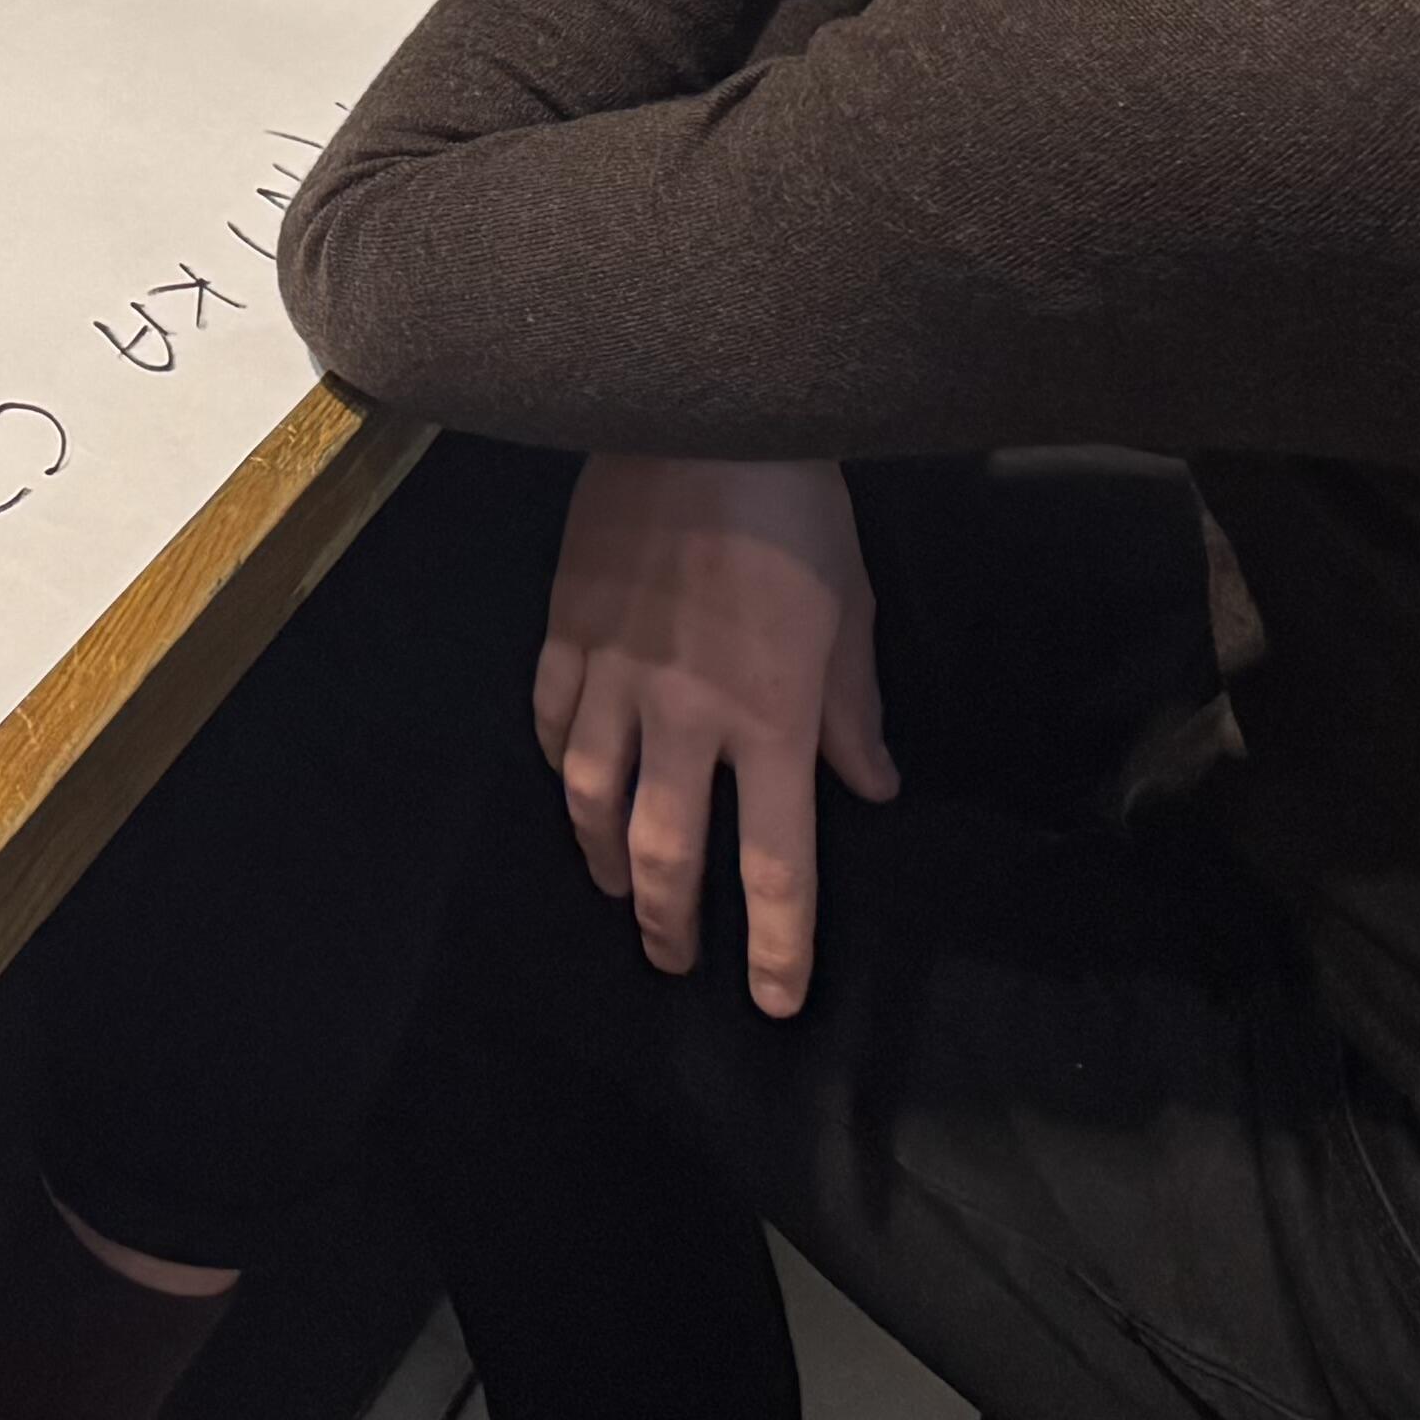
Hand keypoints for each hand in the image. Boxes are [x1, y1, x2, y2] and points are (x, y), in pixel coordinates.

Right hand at [533, 451, 894, 1011]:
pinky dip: (555, 761)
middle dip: (673, 925)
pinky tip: (566, 777)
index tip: (775, 1003)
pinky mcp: (566, 633)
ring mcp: (614, 678)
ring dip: (603, 858)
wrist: (701, 417)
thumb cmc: (797, 510)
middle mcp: (685, 720)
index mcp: (771, 722)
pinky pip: (549, 719)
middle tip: (676, 961)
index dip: (776, 946)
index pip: (775, 866)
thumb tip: (871, 786)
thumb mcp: (852, 610)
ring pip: (589, 799)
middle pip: (667, 855)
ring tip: (617, 886)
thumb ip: (853, 710)